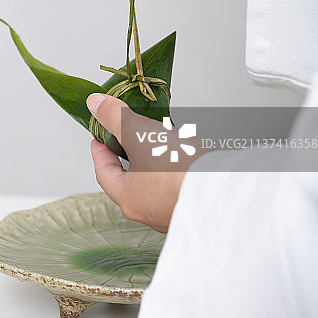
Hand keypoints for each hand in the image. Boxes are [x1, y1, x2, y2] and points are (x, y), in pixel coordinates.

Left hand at [86, 93, 207, 232]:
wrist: (223, 189)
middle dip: (127, 157)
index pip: (104, 173)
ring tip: (157, 143)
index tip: (99, 138)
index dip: (99, 152)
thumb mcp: (140, 134)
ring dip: (152, 164)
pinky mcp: (193, 209)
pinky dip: (173, 172)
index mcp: (129, 199)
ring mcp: (172, 214)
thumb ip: (116, 118)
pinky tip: (182, 157)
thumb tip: (95, 104)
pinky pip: (176, 188)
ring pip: (154, 186)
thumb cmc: (177, 168)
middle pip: (128, 181)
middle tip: (126, 139)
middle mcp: (148, 213)